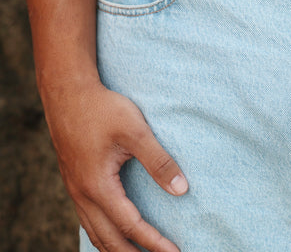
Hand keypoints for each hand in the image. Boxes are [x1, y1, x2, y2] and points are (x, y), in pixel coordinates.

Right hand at [42, 79, 187, 251]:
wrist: (68, 93)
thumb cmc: (103, 110)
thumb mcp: (136, 132)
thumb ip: (159, 161)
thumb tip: (181, 189)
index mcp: (99, 187)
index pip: (130, 226)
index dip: (153, 242)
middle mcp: (83, 195)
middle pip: (109, 240)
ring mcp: (75, 190)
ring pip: (95, 232)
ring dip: (116, 248)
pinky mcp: (74, 181)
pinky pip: (88, 219)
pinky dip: (103, 233)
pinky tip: (114, 231)